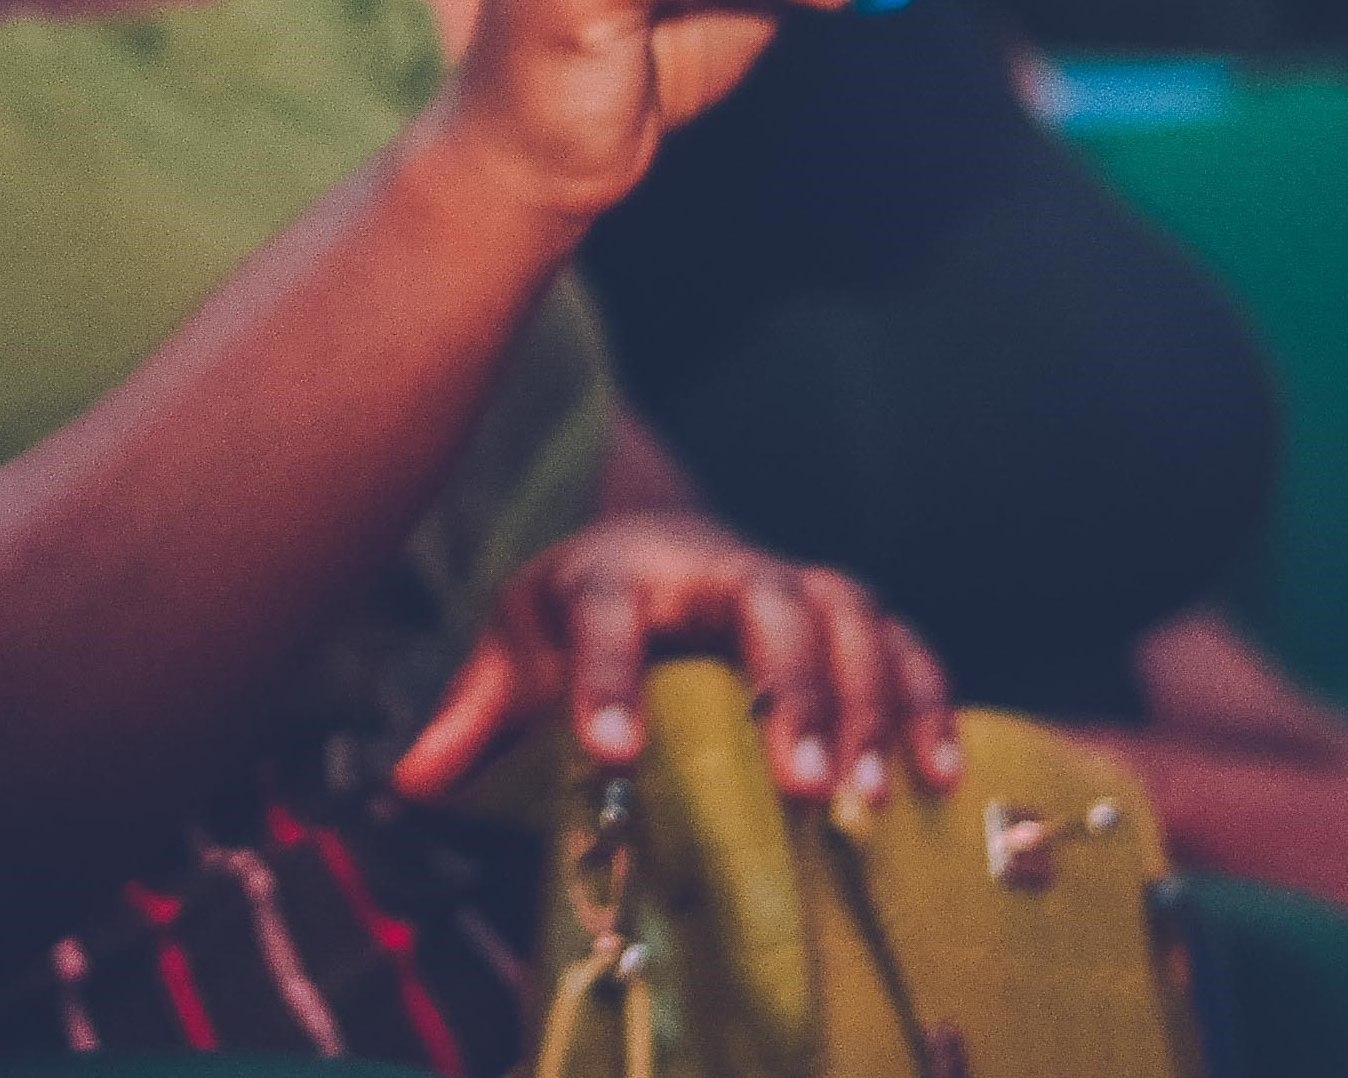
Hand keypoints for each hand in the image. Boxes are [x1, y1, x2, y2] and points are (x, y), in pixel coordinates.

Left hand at [394, 511, 958, 810]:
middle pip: (764, 599)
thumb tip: (409, 781)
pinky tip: (938, 774)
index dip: (606, 676)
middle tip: (796, 784)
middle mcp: (712, 565)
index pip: (604, 611)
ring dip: (865, 702)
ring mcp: (792, 584)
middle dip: (786, 687)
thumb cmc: (577, 616)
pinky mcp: (849, 618)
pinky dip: (928, 700)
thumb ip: (473, 712)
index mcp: (612, 571)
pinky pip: (904, 644)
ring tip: (864, 797)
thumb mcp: (516, 649)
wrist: (648, 550)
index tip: (609, 751)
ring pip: (848, 614)